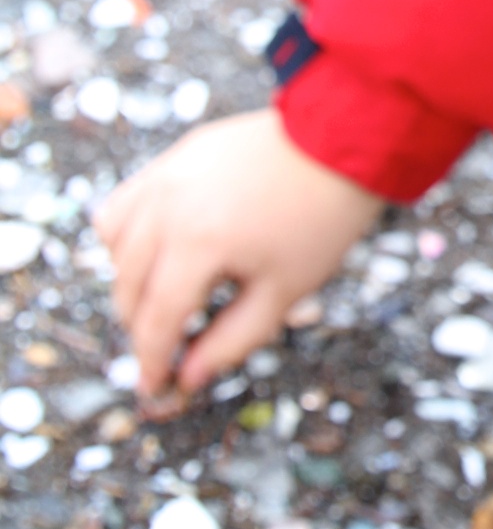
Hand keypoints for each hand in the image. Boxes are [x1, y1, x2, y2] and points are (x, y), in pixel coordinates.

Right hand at [97, 109, 381, 401]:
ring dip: (130, 281)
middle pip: (129, 285)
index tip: (155, 386)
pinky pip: (123, 203)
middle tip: (164, 350)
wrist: (341, 142)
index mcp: (197, 244)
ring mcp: (164, 177)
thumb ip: (231, 340)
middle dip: (141, 325)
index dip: (152, 359)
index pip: (157, 318)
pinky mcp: (171, 158)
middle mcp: (167, 208)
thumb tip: (189, 377)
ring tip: (163, 301)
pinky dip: (126, 234)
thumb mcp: (283, 292)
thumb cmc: (321, 218)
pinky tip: (154, 252)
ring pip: (115, 245)